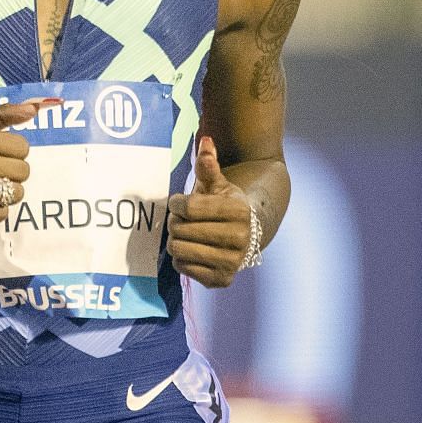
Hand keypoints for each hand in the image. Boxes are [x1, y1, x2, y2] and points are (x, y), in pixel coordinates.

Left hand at [166, 136, 251, 287]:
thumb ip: (209, 165)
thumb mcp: (218, 184)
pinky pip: (182, 267)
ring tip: (185, 233)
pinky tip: (193, 249)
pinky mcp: (221, 280)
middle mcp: (240, 239)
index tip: (179, 202)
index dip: (177, 203)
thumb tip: (205, 142)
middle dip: (175, 222)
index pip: (189, 207)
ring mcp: (232, 262)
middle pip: (180, 229)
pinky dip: (181, 258)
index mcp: (239, 212)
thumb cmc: (225, 206)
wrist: (246, 235)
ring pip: (179, 249)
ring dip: (175, 240)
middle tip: (182, 220)